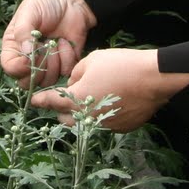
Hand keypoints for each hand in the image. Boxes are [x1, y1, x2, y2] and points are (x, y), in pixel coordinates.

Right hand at [1, 0, 96, 87]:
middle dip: (38, 69)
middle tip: (45, 49)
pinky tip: (66, 42)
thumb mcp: (29, 12)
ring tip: (56, 42)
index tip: (29, 57)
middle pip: (26, 81)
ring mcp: (47, 62)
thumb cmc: (46, 2)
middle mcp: (29, 58)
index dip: (18, 68)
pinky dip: (67, 58)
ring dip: (53, 63)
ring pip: (47, 81)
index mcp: (15, 46)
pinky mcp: (65, 62)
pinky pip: (65, 72)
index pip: (10, 67)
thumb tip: (26, 54)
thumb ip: (23, 32)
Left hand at [30, 48, 188, 131]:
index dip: (40, 100)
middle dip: (63, 109)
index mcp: (76, 99)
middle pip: (66, 118)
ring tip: (92, 98)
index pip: (52, 102)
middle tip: (67, 96)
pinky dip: (103, 115)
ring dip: (84, 113)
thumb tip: (73, 82)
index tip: (34, 100)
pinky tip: (113, 101)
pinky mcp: (121, 128)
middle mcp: (88, 118)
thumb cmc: (121, 65)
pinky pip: (105, 124)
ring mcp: (105, 126)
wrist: (154, 79)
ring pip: (86, 123)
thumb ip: (76, 72)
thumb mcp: (92, 60)